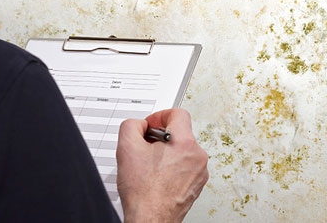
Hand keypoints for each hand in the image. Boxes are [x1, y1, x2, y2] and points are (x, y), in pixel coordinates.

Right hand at [116, 108, 208, 222]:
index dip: (160, 115)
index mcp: (185, 143)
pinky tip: (158, 176)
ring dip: (167, 152)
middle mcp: (197, 156)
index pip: (178, 113)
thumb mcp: (127, 148)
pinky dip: (173, 166)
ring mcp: (199, 171)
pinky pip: (186, 165)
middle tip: (146, 147)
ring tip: (151, 165)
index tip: (151, 126)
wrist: (151, 219)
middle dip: (161, 136)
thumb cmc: (143, 192)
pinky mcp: (196, 184)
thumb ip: (131, 125)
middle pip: (180, 132)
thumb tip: (140, 124)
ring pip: (183, 149)